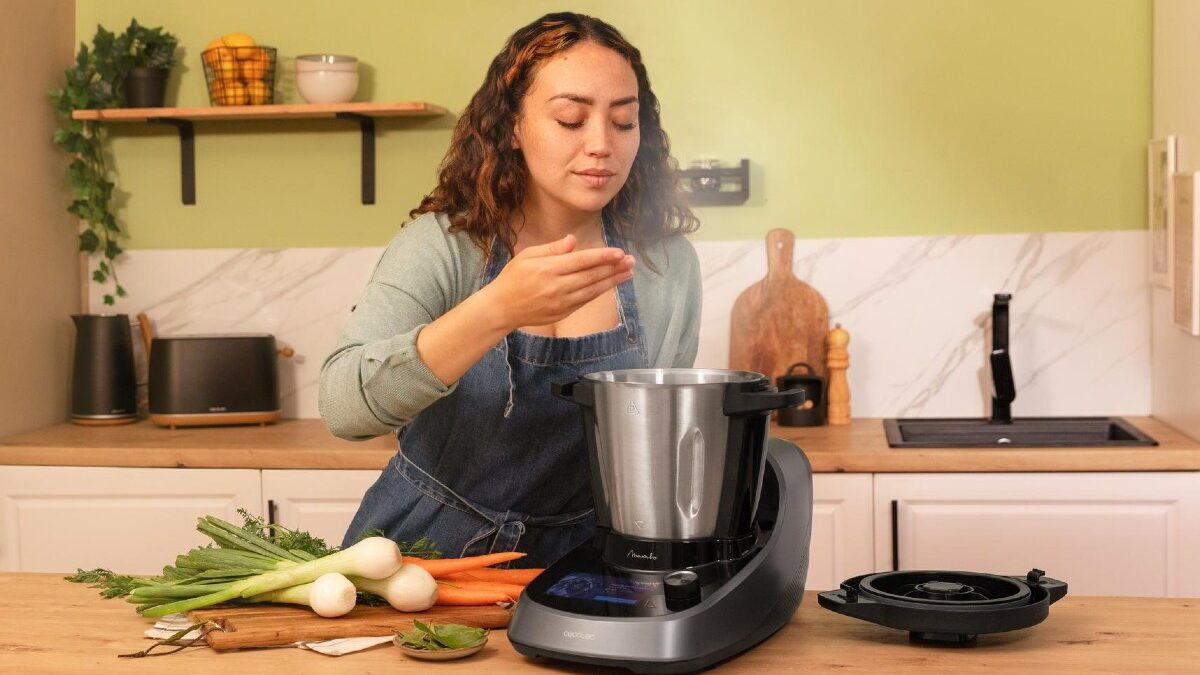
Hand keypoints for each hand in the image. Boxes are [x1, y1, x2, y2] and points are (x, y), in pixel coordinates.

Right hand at [484, 234, 634, 329]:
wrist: (502, 308)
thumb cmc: (513, 277)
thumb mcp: (528, 255)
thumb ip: (552, 249)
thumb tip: (574, 240)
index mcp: (548, 269)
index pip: (582, 261)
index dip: (603, 256)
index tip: (620, 252)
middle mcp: (557, 286)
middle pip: (592, 276)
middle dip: (614, 268)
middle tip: (631, 261)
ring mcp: (561, 302)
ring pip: (592, 290)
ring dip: (612, 281)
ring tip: (628, 273)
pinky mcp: (563, 313)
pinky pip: (585, 300)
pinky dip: (599, 292)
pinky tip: (610, 284)